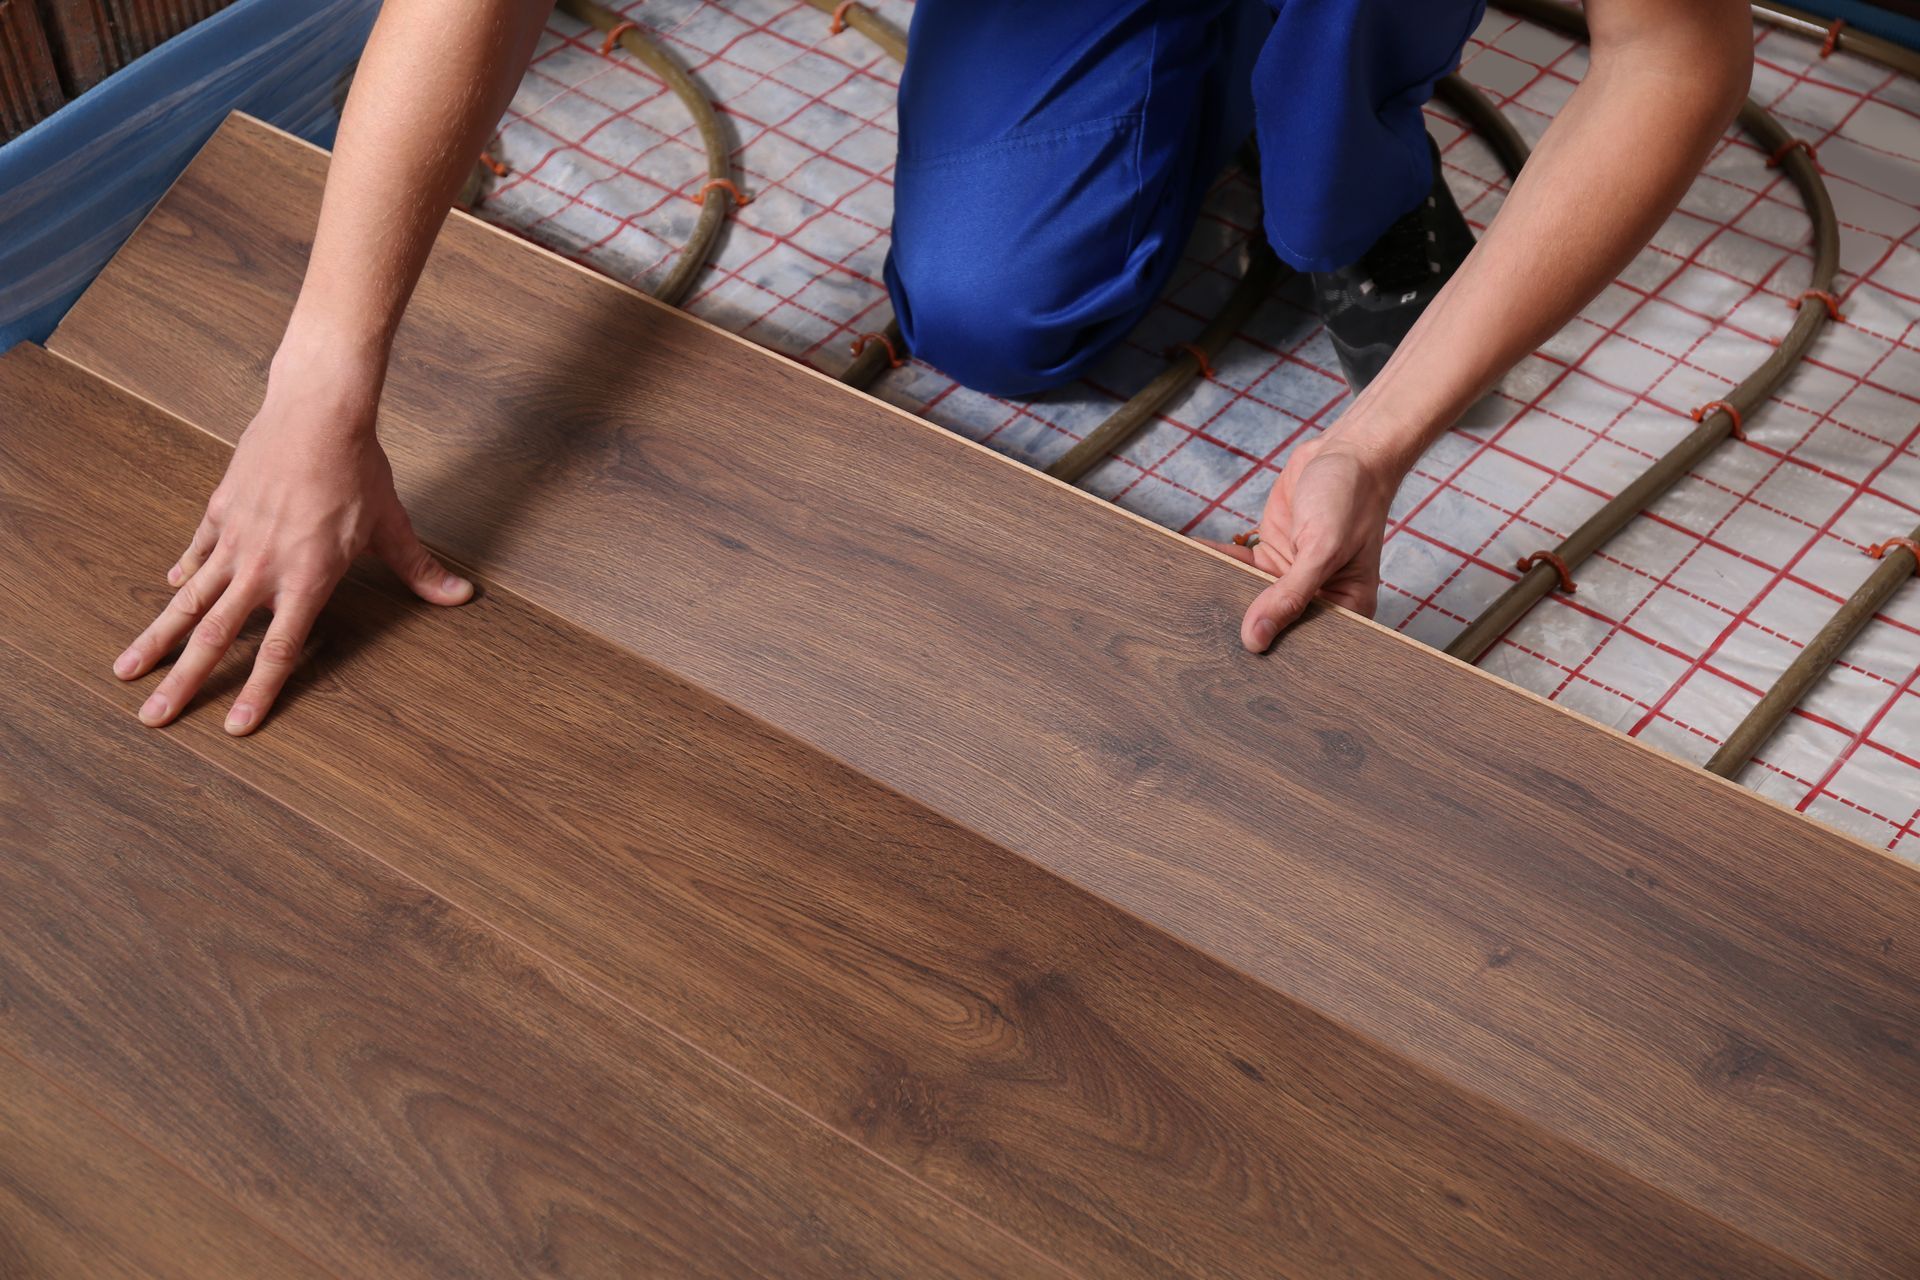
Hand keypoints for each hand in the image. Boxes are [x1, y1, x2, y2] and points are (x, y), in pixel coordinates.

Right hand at [112, 360, 471, 733]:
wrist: (317, 412)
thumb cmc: (358, 471)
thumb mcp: (392, 526)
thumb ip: (420, 570)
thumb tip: (461, 596)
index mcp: (307, 579)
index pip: (280, 650)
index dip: (258, 692)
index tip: (233, 727)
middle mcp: (263, 568)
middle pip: (215, 637)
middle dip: (182, 682)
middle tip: (151, 719)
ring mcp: (235, 540)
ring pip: (187, 601)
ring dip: (155, 639)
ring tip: (125, 672)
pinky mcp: (219, 510)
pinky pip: (196, 553)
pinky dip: (183, 576)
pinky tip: (168, 595)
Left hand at [1209, 432, 1399, 652]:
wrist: (1346, 451)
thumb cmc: (1352, 498)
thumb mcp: (1322, 548)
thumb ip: (1290, 594)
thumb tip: (1256, 640)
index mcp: (1346, 608)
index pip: (1306, 644)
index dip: (1276, 654)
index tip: (1238, 665)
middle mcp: (1318, 598)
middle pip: (1275, 624)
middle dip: (1243, 626)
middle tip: (1202, 639)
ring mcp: (1291, 576)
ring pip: (1251, 595)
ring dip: (1224, 592)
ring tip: (1188, 604)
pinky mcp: (1271, 554)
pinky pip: (1238, 564)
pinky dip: (1217, 561)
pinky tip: (1192, 559)